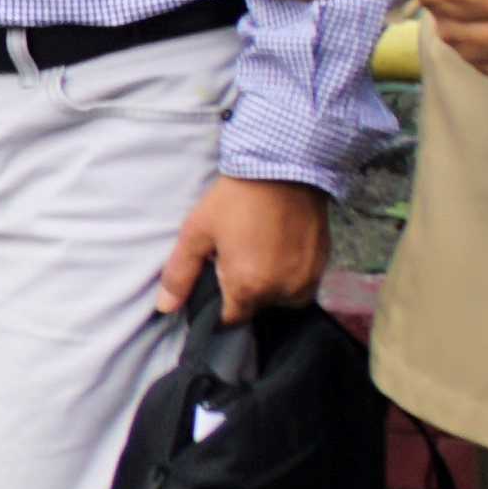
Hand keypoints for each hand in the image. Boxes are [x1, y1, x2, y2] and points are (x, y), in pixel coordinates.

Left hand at [155, 175, 332, 316]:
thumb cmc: (235, 201)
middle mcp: (282, 291)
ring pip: (283, 298)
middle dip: (245, 290)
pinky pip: (303, 282)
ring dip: (270, 284)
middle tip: (236, 257)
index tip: (217, 283)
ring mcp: (307, 279)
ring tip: (258, 251)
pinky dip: (290, 273)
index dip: (220, 306)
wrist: (284, 169)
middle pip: (258, 307)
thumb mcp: (197, 233)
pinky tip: (278, 248)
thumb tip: (164, 308)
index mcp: (249, 288)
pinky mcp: (324, 265)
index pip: (232, 319)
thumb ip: (180, 274)